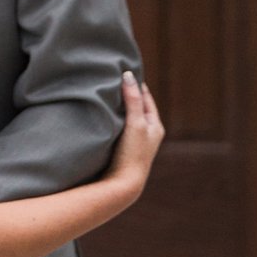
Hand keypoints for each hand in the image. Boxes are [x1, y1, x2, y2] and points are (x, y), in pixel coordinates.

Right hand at [104, 70, 163, 199]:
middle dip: (127, 95)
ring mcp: (134, 143)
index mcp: (155, 127)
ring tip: (106, 95)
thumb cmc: (132, 154)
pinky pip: (117, 129)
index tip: (127, 71)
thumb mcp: (135, 123)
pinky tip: (101, 117)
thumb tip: (128, 75)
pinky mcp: (121, 151)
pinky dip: (112, 120)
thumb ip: (132, 99)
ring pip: (126, 119)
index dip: (137, 85)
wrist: (122, 185)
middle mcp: (147, 135)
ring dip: (118, 108)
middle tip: (114, 79)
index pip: (146, 99)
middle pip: (137, 108)